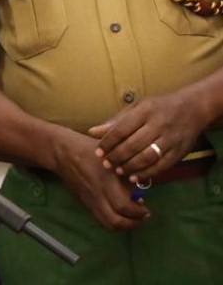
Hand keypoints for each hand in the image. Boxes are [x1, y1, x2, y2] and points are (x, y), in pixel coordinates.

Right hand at [49, 130, 148, 230]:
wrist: (62, 152)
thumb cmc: (88, 148)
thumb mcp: (111, 154)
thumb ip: (126, 169)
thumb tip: (142, 186)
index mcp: (104, 180)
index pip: (123, 206)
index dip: (138, 212)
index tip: (147, 208)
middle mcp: (96, 194)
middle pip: (115, 221)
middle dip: (133, 223)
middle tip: (143, 216)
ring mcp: (89, 200)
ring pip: (107, 224)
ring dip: (123, 226)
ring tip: (133, 218)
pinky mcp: (84, 203)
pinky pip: (100, 219)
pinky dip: (113, 222)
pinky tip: (120, 213)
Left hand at [88, 90, 207, 182]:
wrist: (192, 109)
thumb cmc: (158, 108)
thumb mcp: (136, 108)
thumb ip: (115, 121)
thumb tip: (92, 132)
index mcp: (145, 111)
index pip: (122, 129)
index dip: (108, 143)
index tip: (98, 152)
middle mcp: (158, 125)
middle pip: (133, 145)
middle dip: (116, 157)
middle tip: (106, 164)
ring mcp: (171, 139)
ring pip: (147, 157)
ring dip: (130, 166)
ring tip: (118, 171)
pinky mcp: (180, 151)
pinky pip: (161, 166)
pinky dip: (146, 173)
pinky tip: (134, 176)